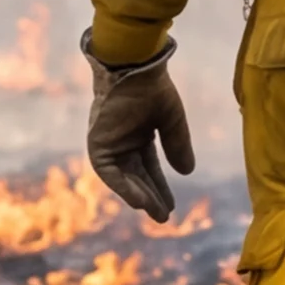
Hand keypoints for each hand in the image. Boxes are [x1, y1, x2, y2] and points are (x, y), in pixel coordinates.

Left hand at [88, 54, 196, 220]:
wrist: (134, 67)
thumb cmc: (152, 88)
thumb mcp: (172, 121)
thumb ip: (177, 145)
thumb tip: (187, 173)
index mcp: (138, 135)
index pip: (149, 168)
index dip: (160, 187)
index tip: (171, 206)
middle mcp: (122, 142)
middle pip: (137, 177)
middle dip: (151, 196)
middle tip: (164, 217)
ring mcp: (108, 143)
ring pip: (123, 178)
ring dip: (139, 196)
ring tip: (155, 212)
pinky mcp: (97, 144)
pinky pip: (109, 173)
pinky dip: (123, 187)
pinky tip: (139, 201)